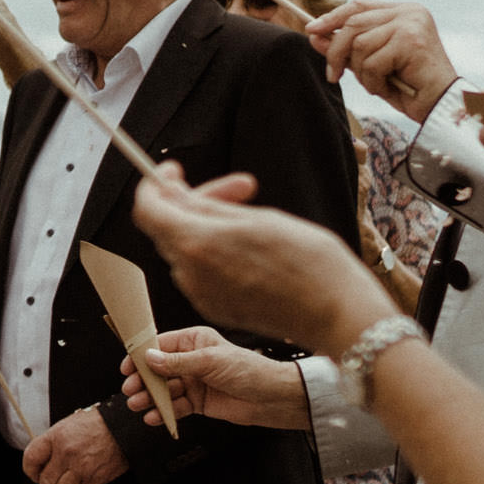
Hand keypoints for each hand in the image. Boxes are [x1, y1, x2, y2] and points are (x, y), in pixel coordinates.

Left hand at [18, 404, 123, 483]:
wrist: (123, 426)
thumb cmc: (97, 424)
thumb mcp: (68, 425)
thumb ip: (53, 444)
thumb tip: (42, 463)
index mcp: (56, 437)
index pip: (31, 459)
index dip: (30, 471)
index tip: (34, 475)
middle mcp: (66, 453)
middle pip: (45, 481)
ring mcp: (82, 467)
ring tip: (72, 481)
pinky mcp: (97, 478)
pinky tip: (86, 482)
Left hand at [130, 165, 389, 358]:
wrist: (336, 313)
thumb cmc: (308, 261)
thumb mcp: (259, 218)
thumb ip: (208, 207)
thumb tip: (174, 196)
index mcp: (196, 245)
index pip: (147, 209)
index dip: (154, 185)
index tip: (172, 169)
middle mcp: (189, 274)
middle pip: (172, 226)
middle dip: (200, 201)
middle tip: (244, 186)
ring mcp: (201, 296)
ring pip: (189, 249)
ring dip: (212, 227)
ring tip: (259, 218)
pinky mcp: (217, 309)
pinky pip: (204, 272)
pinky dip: (218, 253)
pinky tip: (256, 249)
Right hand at [135, 326, 309, 429]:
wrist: (272, 398)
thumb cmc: (250, 371)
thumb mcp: (210, 362)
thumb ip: (177, 363)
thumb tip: (150, 358)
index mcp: (194, 341)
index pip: (160, 345)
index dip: (141, 355)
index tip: (127, 366)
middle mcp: (191, 360)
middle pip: (158, 369)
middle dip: (143, 380)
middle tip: (130, 389)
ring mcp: (194, 382)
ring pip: (164, 389)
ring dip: (150, 398)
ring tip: (138, 405)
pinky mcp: (198, 402)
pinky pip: (175, 406)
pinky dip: (163, 412)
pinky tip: (154, 416)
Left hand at [307, 0, 456, 120]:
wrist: (440, 106)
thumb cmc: (408, 87)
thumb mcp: (370, 64)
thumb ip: (347, 49)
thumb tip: (314, 35)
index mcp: (402, 12)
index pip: (359, 6)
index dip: (332, 17)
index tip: (311, 30)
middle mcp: (409, 12)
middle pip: (353, 23)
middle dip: (336, 52)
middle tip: (332, 76)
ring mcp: (412, 23)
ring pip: (360, 44)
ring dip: (362, 72)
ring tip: (379, 83)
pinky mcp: (411, 40)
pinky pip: (372, 62)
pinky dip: (374, 81)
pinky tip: (390, 87)